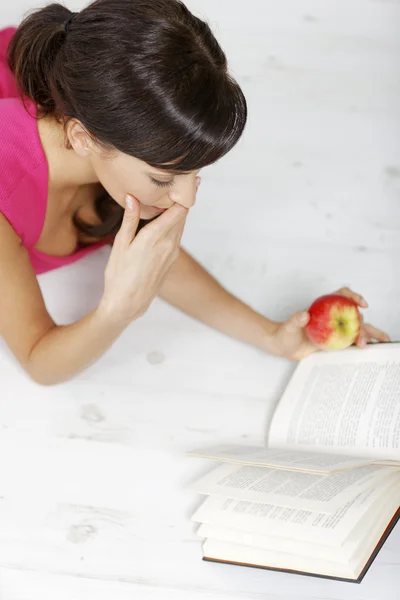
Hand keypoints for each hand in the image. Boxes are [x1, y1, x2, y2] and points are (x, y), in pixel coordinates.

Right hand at [99, 195, 187, 323]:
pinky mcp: (172, 260)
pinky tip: (165, 221)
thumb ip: (130, 219)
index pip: (179, 210)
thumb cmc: (119, 274)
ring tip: (174, 198)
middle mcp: (169, 244)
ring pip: (180, 227)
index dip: (186, 195)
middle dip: (183, 200)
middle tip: (186, 183)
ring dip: (178, 214)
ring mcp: (173, 253)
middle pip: (183, 216)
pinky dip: (174, 226)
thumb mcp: (121, 244)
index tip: (190, 180)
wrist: (129, 302)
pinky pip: (176, 237)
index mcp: (156, 237)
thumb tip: (133, 197)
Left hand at [269, 286, 389, 360]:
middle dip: (362, 325)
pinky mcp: (335, 340)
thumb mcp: (289, 326)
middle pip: (352, 314)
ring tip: (380, 341)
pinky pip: (350, 340)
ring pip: (356, 327)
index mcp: (324, 307)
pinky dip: (361, 342)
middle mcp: (332, 315)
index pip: (341, 295)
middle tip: (361, 339)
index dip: (352, 297)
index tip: (360, 304)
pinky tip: (371, 347)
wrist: (283, 345)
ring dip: (367, 333)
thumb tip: (304, 315)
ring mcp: (335, 328)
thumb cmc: (285, 333)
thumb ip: (295, 320)